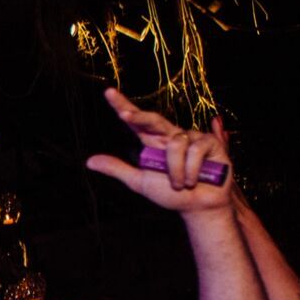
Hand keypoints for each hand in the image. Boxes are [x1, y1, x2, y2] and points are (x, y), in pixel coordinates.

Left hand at [85, 88, 232, 214]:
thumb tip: (89, 162)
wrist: (198, 206)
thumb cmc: (171, 194)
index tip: (108, 92)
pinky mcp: (210, 142)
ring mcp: (191, 137)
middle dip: (140, 117)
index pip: (136, 122)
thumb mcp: (140, 182)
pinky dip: (192, 169)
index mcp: (153, 142)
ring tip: (181, 184)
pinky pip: (195, 150)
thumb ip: (118, 169)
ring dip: (175, 170)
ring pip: (175, 144)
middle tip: (125, 116)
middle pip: (153, 119)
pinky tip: (196, 178)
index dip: (123, 105)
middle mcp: (171, 136)